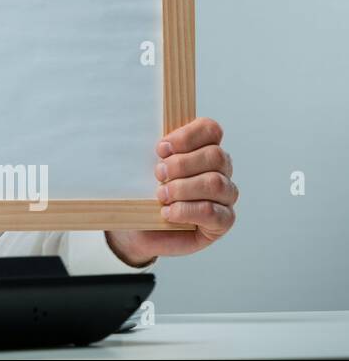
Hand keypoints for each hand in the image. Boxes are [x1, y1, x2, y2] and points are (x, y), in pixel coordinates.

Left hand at [105, 117, 237, 266]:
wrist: (136, 230)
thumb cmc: (142, 195)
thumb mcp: (142, 169)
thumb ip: (152, 153)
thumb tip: (148, 141)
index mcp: (203, 149)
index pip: (211, 130)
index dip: (187, 136)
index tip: (160, 149)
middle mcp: (220, 171)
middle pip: (215, 156)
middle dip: (181, 164)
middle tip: (158, 174)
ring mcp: (224, 197)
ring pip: (215, 183)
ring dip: (183, 188)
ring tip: (161, 195)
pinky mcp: (221, 222)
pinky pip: (213, 212)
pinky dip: (185, 211)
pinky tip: (168, 213)